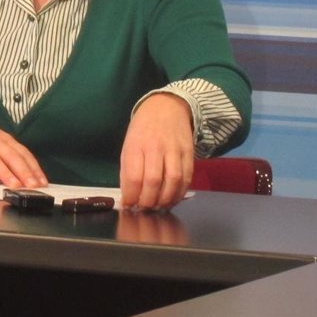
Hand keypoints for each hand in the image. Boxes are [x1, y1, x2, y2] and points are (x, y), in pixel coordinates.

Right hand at [0, 102, 46, 187]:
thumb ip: (7, 154)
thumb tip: (24, 174)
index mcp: (4, 139)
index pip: (23, 153)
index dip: (33, 168)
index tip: (43, 181)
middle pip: (11, 156)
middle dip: (24, 172)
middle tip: (33, 186)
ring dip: (6, 173)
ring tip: (15, 185)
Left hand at [119, 92, 194, 211]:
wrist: (166, 107)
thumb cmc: (143, 130)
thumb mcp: (128, 146)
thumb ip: (128, 171)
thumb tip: (128, 197)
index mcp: (136, 145)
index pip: (133, 177)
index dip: (131, 196)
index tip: (128, 205)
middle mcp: (155, 147)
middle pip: (153, 181)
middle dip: (148, 202)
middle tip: (144, 209)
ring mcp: (174, 150)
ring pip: (173, 181)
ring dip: (165, 200)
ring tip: (158, 207)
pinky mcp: (189, 153)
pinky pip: (187, 178)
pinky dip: (180, 193)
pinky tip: (172, 199)